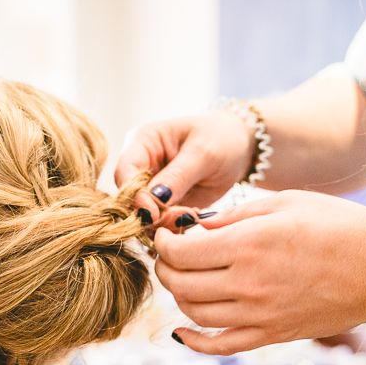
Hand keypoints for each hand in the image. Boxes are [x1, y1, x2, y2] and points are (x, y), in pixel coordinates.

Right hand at [114, 110, 253, 222]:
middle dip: (151, 214)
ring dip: (164, 223)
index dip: (133, 195)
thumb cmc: (222, 139)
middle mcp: (141, 165)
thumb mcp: (204, 153)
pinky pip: (161, 222)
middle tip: (180, 217)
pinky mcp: (165, 204)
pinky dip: (174, 225)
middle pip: (130, 198)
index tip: (152, 213)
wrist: (241, 148)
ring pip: (144, 214)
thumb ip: (178, 176)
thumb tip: (151, 200)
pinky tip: (193, 218)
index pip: (124, 171)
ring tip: (190, 216)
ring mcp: (152, 186)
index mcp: (143, 141)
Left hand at [153, 190, 365, 354]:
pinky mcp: (272, 335)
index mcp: (250, 244)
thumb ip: (236, 215)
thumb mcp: (286, 202)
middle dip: (165, 266)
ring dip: (178, 296)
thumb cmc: (340, 225)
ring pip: (193, 314)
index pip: (180, 251)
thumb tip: (196, 227)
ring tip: (184, 278)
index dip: (164, 241)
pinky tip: (181, 330)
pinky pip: (220, 347)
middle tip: (171, 253)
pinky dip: (193, 341)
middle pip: (180, 283)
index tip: (168, 232)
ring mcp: (260, 315)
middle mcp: (248, 283)